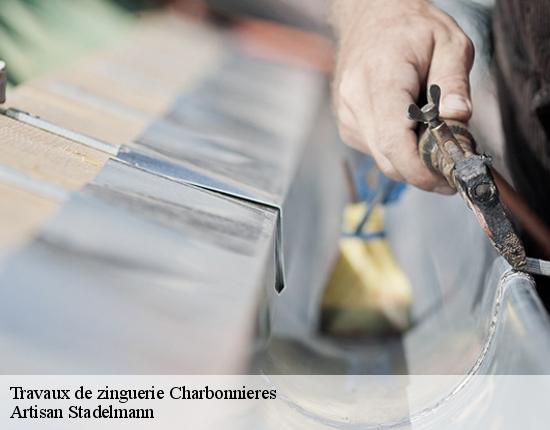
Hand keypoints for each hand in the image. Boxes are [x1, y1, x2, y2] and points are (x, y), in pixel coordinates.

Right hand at [332, 0, 474, 192]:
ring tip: (433, 136)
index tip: (447, 178)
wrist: (370, 18)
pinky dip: (398, 150)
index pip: (393, 140)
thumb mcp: (449, 42)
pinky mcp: (348, 126)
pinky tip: (411, 127)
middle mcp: (354, 102)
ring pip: (383, 159)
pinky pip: (377, 151)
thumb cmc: (410, 28)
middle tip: (453, 165)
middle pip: (388, 159)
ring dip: (411, 160)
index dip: (420, 169)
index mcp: (379, 78)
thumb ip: (455, 82)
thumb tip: (458, 119)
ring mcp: (347, 116)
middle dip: (423, 171)